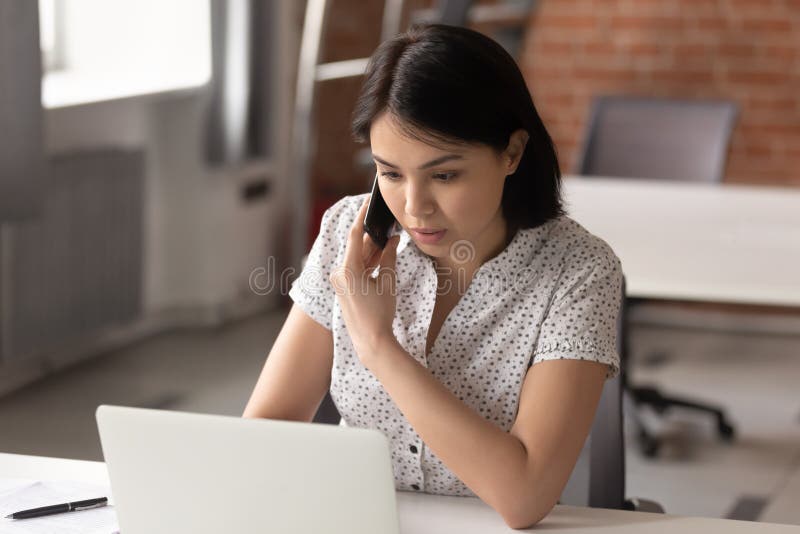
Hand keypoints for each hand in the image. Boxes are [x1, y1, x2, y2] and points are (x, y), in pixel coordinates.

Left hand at [329, 196, 400, 365]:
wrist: (370, 341)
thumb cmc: (379, 313)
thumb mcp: (387, 282)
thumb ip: (388, 258)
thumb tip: (392, 240)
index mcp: (347, 269)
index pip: (354, 235)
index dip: (362, 217)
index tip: (368, 204)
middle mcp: (339, 273)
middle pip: (356, 247)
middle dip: (372, 236)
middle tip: (387, 224)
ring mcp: (339, 281)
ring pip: (356, 258)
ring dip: (371, 250)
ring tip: (388, 240)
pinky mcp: (343, 288)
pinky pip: (355, 269)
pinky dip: (367, 262)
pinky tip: (380, 256)